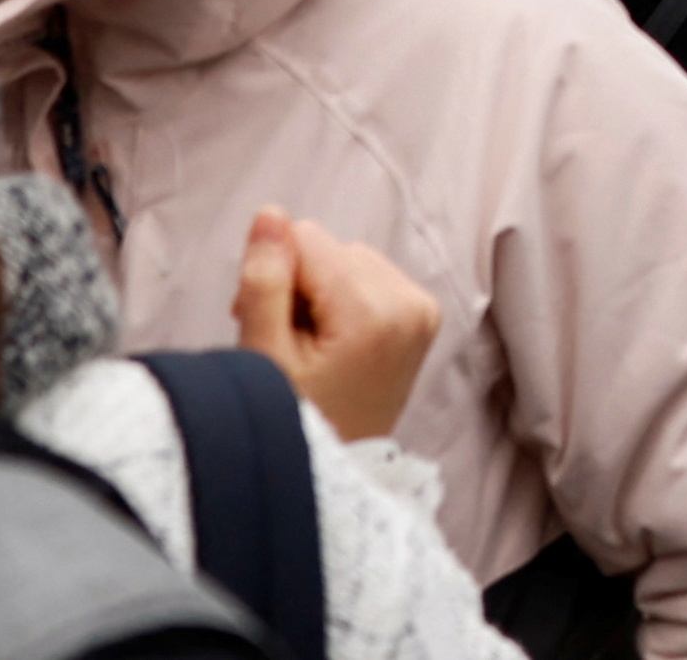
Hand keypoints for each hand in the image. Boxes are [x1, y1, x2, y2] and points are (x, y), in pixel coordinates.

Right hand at [232, 209, 438, 441]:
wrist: (335, 473)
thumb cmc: (294, 422)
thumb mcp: (262, 354)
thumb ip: (265, 279)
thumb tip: (272, 213)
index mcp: (377, 311)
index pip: (308, 240)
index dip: (276, 277)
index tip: (272, 328)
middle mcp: (412, 303)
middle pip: (331, 248)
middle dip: (299, 286)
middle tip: (287, 345)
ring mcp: (423, 310)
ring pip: (349, 259)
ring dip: (319, 292)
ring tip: (308, 348)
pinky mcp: (423, 316)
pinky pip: (370, 276)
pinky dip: (344, 300)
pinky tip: (332, 344)